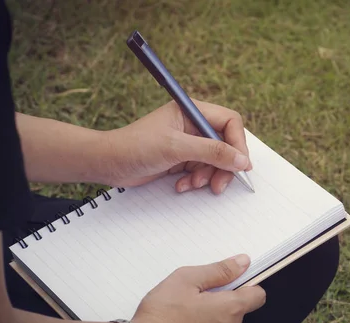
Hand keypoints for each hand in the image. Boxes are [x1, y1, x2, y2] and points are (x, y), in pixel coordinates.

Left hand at [102, 100, 251, 193]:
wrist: (107, 163)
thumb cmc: (136, 147)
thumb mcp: (177, 148)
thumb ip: (212, 152)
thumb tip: (241, 160)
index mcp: (192, 111)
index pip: (229, 122)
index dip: (238, 143)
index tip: (240, 165)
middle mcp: (192, 125)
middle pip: (225, 144)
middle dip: (223, 166)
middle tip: (219, 185)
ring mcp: (187, 143)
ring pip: (214, 161)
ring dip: (207, 176)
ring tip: (192, 184)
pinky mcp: (181, 159)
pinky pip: (200, 171)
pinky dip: (194, 180)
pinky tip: (181, 185)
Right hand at [131, 254, 265, 322]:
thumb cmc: (162, 313)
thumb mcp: (187, 279)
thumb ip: (219, 270)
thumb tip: (243, 262)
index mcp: (230, 309)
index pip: (258, 296)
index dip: (247, 285)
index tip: (230, 280)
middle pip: (237, 311)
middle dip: (222, 300)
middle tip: (196, 294)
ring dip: (211, 318)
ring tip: (184, 312)